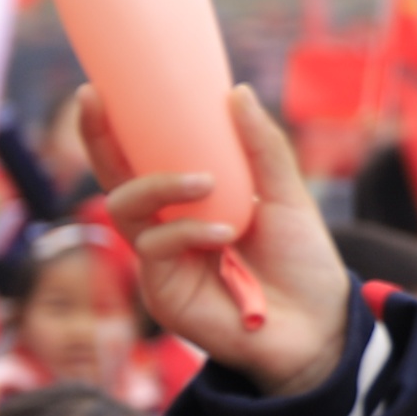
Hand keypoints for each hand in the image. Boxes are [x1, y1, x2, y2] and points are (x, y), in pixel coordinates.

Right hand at [81, 85, 353, 397]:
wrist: (319, 325)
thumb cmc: (302, 262)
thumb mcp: (288, 195)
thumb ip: (262, 149)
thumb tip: (234, 91)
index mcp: (191, 201)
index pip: (141, 159)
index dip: (113, 128)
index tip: (97, 89)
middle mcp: (167, 227)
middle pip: (114, 180)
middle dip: (99, 141)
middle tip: (101, 104)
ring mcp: (161, 261)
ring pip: (123, 208)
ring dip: (159, 185)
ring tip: (206, 183)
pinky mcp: (163, 293)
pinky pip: (154, 247)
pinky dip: (186, 230)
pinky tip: (224, 234)